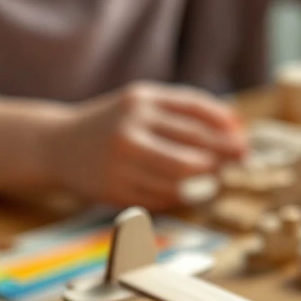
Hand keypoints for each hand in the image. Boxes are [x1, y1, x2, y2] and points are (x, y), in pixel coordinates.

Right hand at [48, 82, 247, 208]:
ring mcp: (122, 163)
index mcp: (140, 101)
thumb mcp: (142, 104)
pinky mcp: (117, 191)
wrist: (58, 145)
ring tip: (214, 179)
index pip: (195, 113)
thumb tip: (235, 126)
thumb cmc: (111, 124)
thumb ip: (183, 111)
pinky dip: (180, 197)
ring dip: (205, 182)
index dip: (225, 129)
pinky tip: (185, 192)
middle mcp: (131, 130)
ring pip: (181, 179)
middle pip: (193, 149)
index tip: (243, 141)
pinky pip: (162, 198)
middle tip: (238, 164)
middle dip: (222, 159)